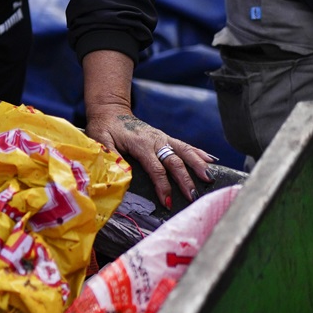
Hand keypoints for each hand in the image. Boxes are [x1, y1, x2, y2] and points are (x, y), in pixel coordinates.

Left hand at [85, 103, 216, 209]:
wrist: (111, 111)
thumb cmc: (104, 128)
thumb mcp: (101, 140)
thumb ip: (110, 155)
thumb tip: (119, 172)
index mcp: (141, 144)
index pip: (156, 169)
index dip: (163, 186)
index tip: (167, 202)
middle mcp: (156, 140)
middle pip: (175, 161)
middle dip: (185, 180)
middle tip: (192, 196)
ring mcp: (162, 138)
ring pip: (185, 151)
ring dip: (198, 165)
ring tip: (209, 179)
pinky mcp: (165, 137)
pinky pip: (185, 145)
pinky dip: (199, 152)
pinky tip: (211, 160)